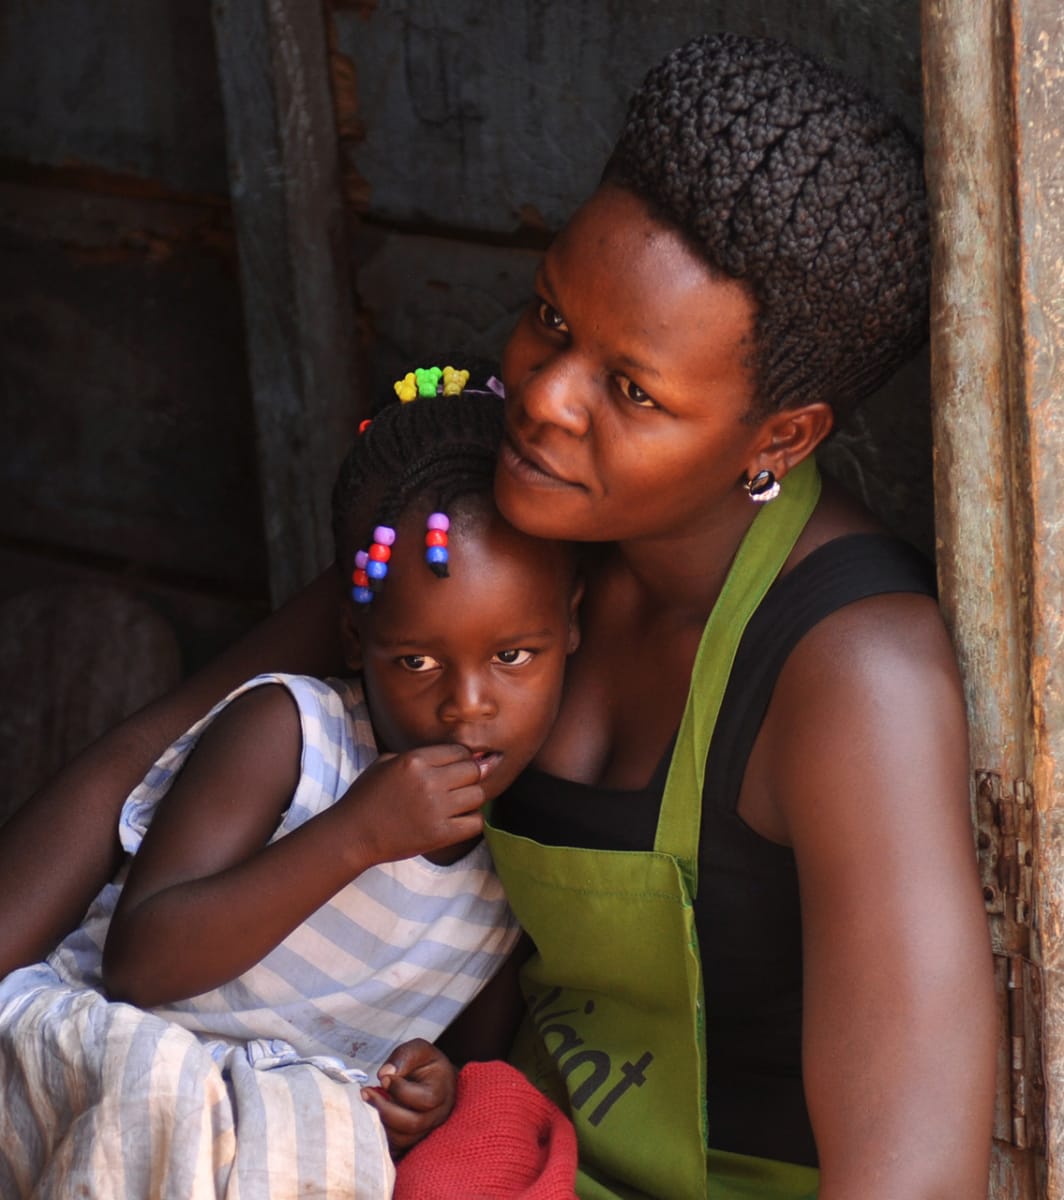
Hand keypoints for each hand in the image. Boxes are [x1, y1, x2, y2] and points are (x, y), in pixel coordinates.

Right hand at [338, 745, 485, 864]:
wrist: (352, 834)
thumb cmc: (367, 797)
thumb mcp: (386, 763)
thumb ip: (420, 755)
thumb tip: (458, 754)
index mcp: (415, 760)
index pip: (460, 751)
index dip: (463, 759)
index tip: (458, 768)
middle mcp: (429, 781)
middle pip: (474, 771)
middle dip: (471, 777)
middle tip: (460, 786)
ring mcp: (436, 809)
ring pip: (478, 796)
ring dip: (471, 799)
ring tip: (458, 804)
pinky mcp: (440, 834)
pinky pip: (475, 823)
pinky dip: (471, 821)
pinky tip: (458, 821)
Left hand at [361, 1038, 456, 1154]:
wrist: (433, 1079)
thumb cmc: (425, 1063)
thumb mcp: (419, 1050)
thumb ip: (404, 1057)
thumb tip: (384, 1075)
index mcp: (443, 1092)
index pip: (425, 1099)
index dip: (400, 1090)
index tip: (383, 1078)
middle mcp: (438, 1116)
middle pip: (413, 1124)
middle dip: (385, 1110)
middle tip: (366, 1093)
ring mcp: (426, 1131)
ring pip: (403, 1140)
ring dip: (380, 1124)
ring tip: (366, 1105)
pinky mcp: (413, 1141)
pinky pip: (395, 1148)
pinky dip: (380, 1138)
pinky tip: (369, 1120)